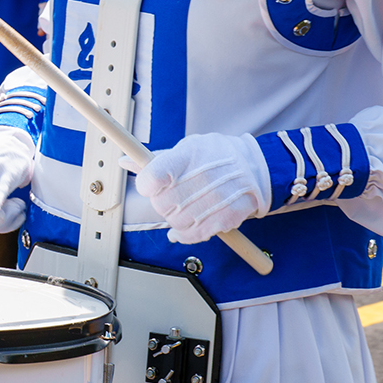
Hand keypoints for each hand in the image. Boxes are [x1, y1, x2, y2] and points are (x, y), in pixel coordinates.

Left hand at [135, 132, 270, 244]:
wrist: (257, 167)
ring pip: (175, 221)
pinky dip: (184, 235)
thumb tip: (124, 161)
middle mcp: (201, 177)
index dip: (145, 184)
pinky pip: (193, 235)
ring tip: (182, 208)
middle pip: (161, 203)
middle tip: (169, 197)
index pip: (152, 176)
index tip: (149, 185)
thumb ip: (157, 159)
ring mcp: (214, 199)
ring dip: (173, 219)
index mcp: (187, 155)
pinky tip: (183, 229)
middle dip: (160, 203)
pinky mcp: (225, 218)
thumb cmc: (218, 155)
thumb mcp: (188, 147)